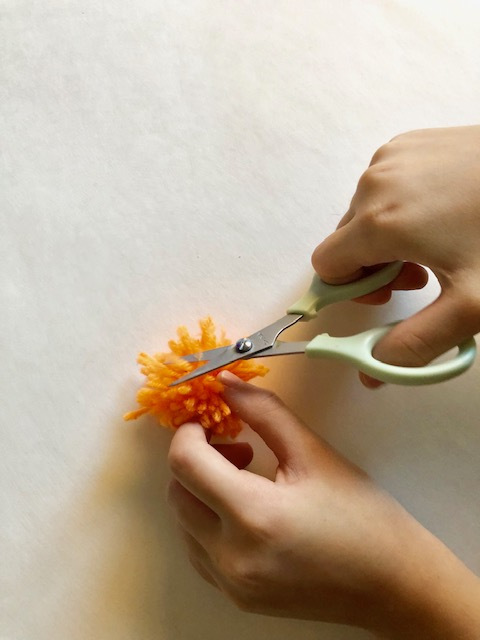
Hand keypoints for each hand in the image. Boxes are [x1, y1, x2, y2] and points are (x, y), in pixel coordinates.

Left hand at [167, 372, 479, 637]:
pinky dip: (209, 521)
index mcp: (254, 515)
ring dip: (201, 491)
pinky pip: (199, 550)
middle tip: (240, 448)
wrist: (393, 586)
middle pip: (177, 492)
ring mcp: (231, 584)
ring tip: (248, 479)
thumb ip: (264, 411)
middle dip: (196, 460)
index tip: (210, 420)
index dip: (188, 431)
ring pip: (183, 522)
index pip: (185, 463)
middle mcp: (232, 556)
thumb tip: (225, 383)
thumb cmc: (363, 516)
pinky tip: (245, 511)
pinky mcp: (237, 598)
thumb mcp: (314, 453)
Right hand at [312, 126, 479, 386]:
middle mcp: (374, 182)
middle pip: (345, 240)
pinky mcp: (411, 142)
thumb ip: (415, 345)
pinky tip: (441, 212)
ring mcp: (393, 156)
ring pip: (363, 213)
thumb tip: (372, 369)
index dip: (352, 291)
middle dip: (373, 265)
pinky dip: (400, 205)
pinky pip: (384, 185)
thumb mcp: (471, 305)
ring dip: (386, 236)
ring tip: (437, 243)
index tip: (390, 296)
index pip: (326, 267)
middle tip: (423, 275)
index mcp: (379, 222)